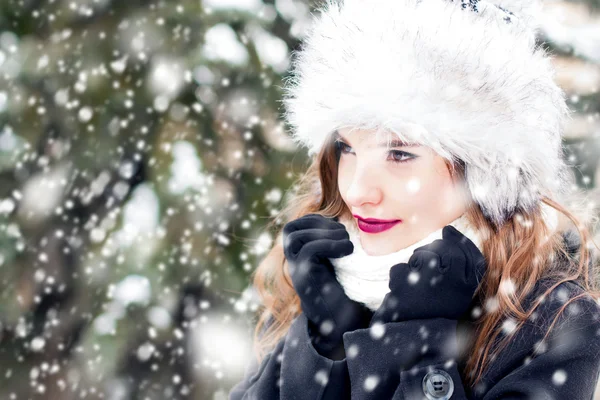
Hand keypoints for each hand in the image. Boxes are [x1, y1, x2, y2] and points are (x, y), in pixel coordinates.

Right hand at [283, 213, 372, 358]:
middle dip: (317, 223)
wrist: (344, 325)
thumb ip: (335, 243)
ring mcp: (297, 271)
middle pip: (290, 229)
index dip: (315, 219)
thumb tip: (343, 219)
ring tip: (346, 242)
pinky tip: (348, 251)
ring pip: (295, 237)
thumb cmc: (347, 294)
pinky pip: (309, 250)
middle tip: (342, 233)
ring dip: (324, 233)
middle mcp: (294, 264)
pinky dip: (330, 244)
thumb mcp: (340, 263)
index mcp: (300, 258)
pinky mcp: (304, 279)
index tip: (337, 225)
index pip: (294, 227)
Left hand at [370, 225, 485, 325]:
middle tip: (426, 263)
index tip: (448, 232)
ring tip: (416, 283)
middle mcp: (453, 284)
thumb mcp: (457, 294)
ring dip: (416, 264)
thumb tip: (448, 230)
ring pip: (423, 256)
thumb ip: (459, 266)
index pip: (472, 256)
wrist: (412, 342)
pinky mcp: (406, 285)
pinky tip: (402, 291)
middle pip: (446, 250)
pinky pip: (401, 268)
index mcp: (468, 289)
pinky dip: (399, 277)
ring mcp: (429, 283)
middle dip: (434, 250)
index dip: (459, 240)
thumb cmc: (434, 314)